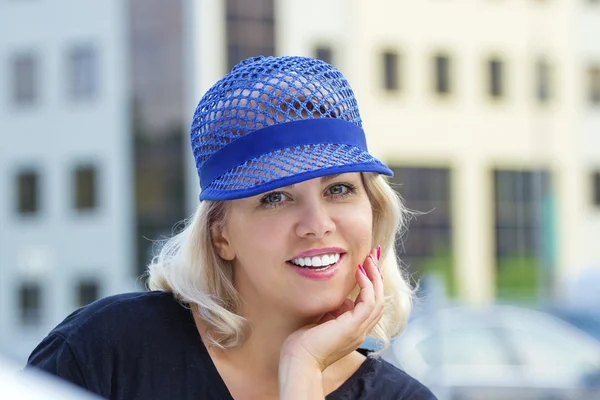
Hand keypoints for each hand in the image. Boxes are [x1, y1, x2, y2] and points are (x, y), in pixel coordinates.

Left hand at [280, 248, 383, 371]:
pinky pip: (368, 301)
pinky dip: (367, 285)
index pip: (371, 305)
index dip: (371, 285)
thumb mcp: (324, 322)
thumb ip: (335, 312)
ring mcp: (359, 329)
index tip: (366, 266)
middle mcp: (361, 330)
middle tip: (372, 257)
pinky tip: (359, 272)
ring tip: (369, 260)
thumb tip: (344, 300)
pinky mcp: (353, 326)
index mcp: (354, 331)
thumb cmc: (304, 344)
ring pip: (378, 299)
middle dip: (377, 277)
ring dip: (375, 277)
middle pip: (379, 300)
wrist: (299, 361)